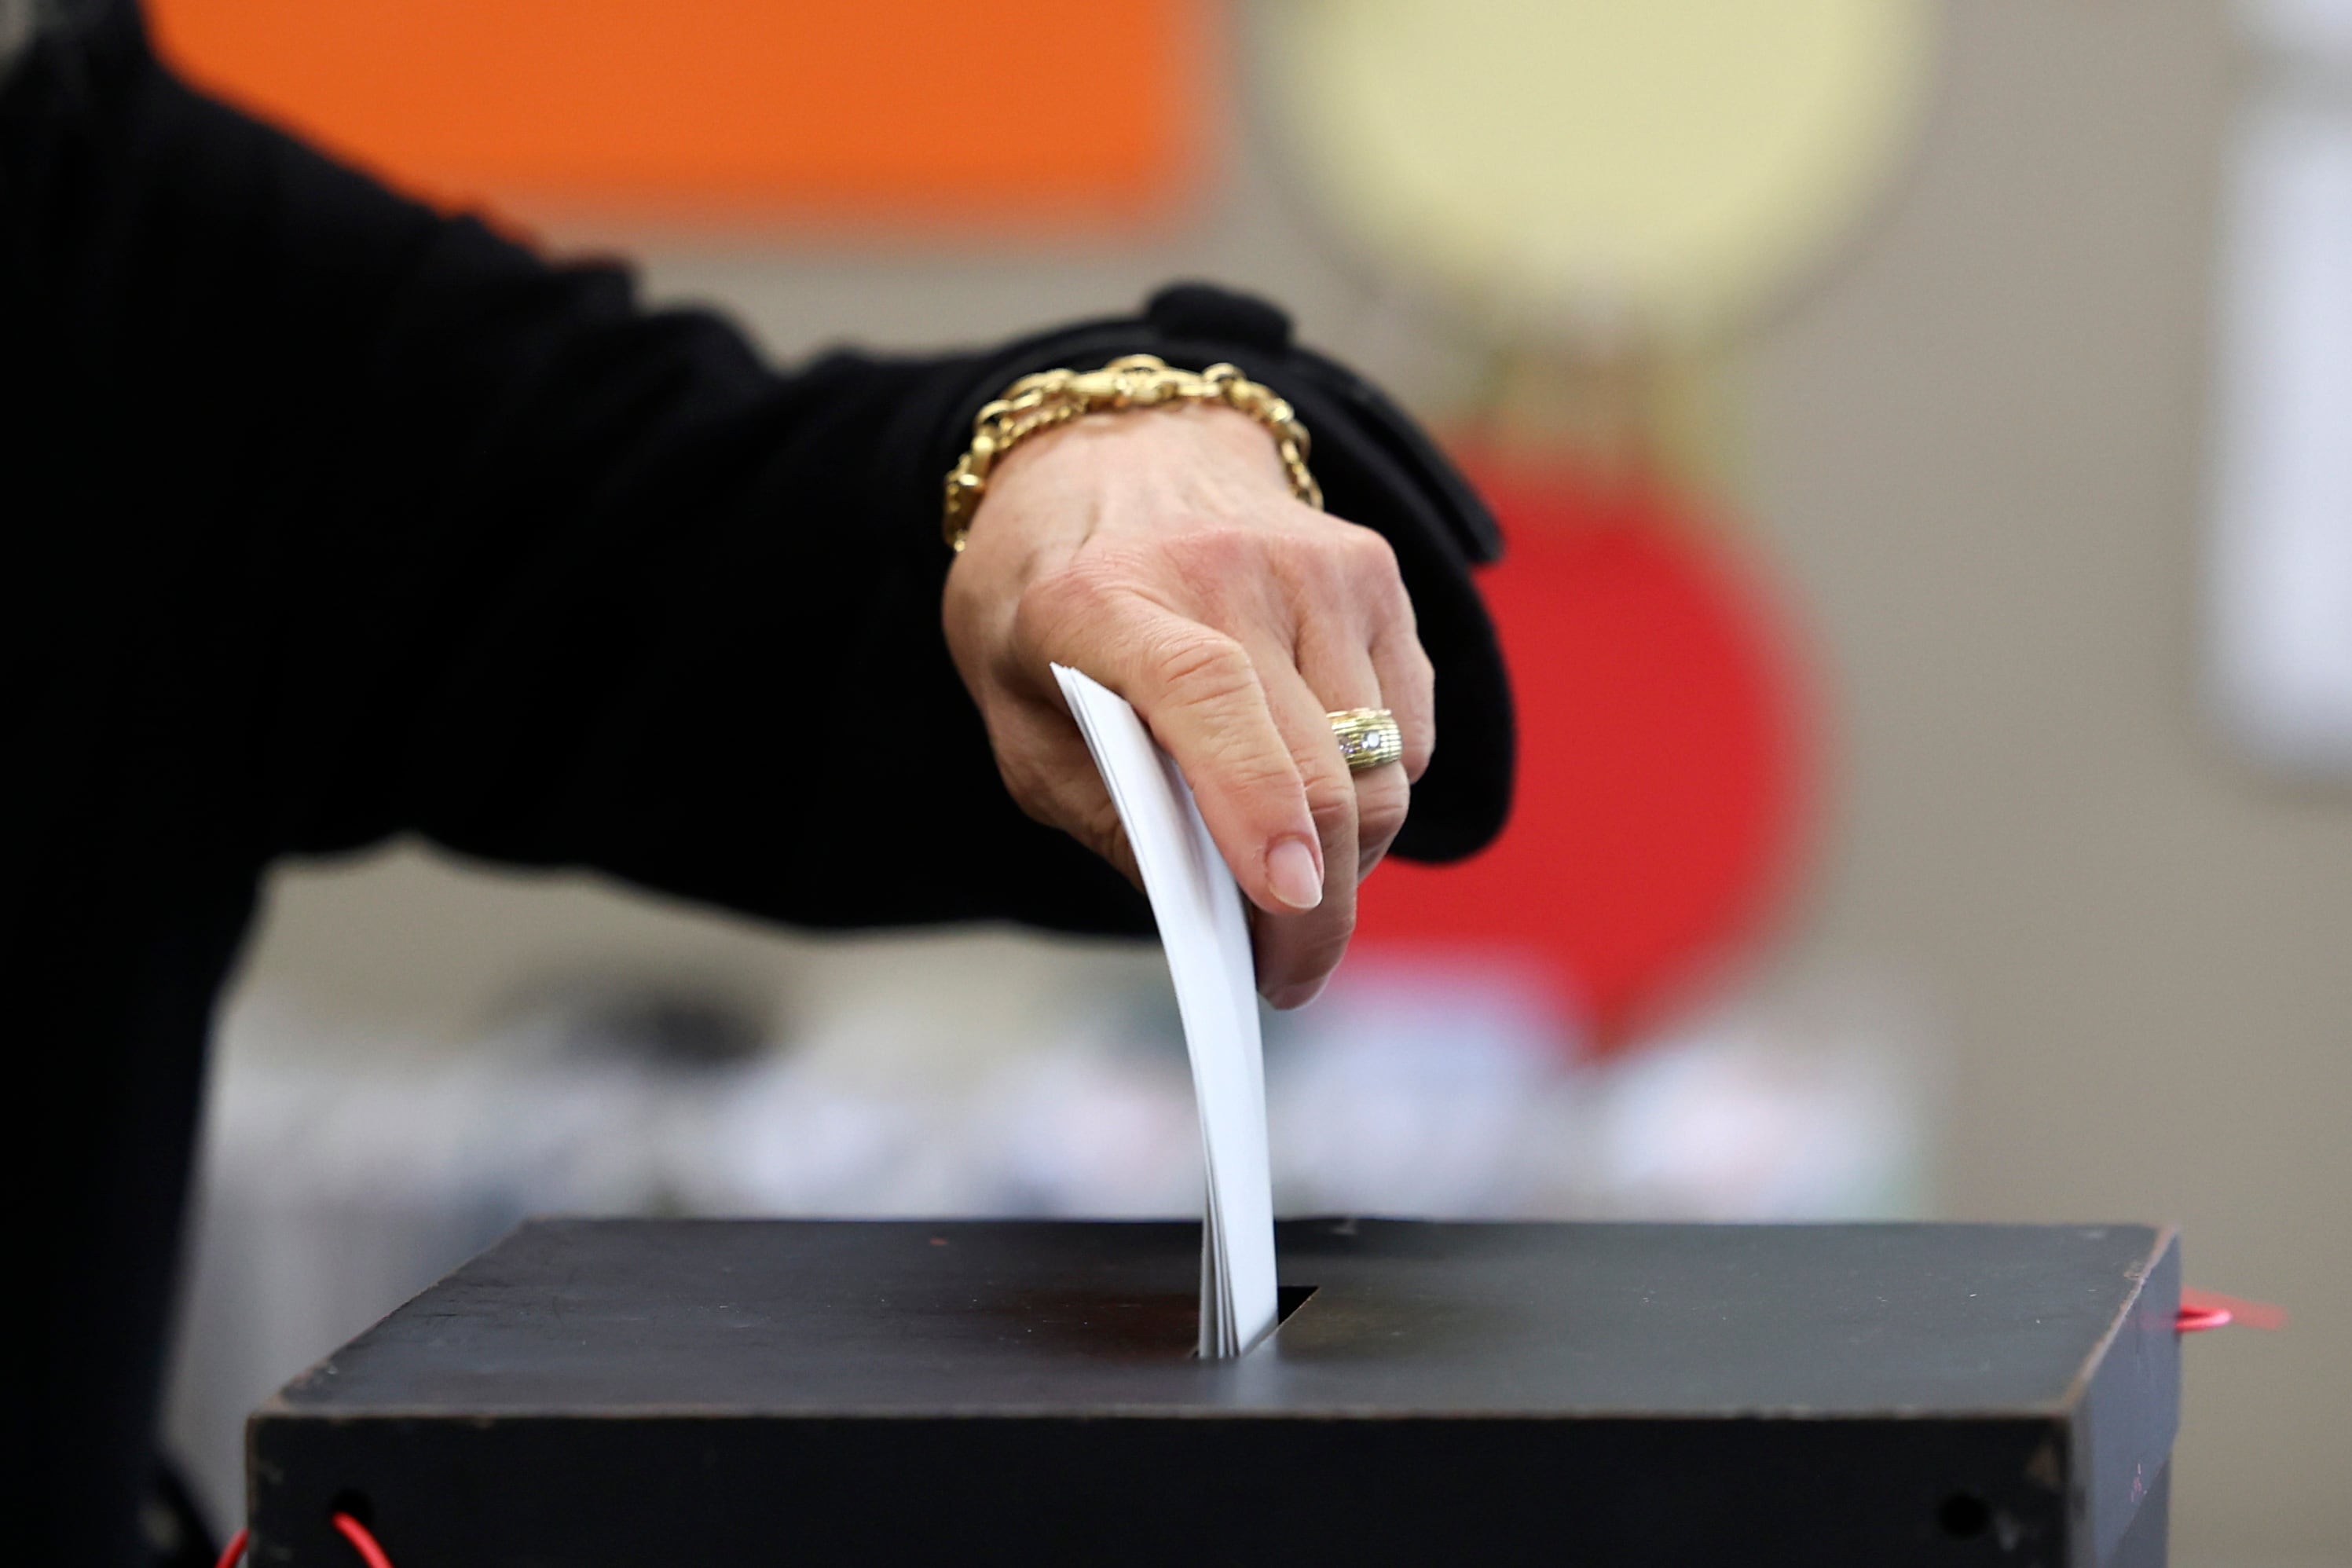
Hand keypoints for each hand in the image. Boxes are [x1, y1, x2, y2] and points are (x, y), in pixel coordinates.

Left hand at [942, 403, 1434, 1007]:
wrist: (1110, 456)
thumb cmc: (1048, 609)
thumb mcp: (1020, 720)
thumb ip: (1105, 810)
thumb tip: (1212, 906)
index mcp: (1102, 599)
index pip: (1205, 695)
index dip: (1254, 804)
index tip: (1285, 900)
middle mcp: (1221, 565)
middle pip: (1319, 761)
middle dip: (1321, 905)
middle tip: (1293, 976)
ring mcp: (1312, 561)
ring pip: (1381, 762)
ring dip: (1352, 850)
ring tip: (1292, 876)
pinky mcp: (1372, 570)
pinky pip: (1410, 726)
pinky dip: (1376, 783)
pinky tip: (1312, 780)